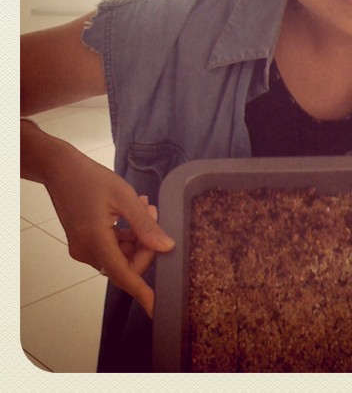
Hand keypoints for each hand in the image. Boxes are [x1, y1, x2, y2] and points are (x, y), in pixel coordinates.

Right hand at [43, 143, 174, 317]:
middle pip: (128, 263)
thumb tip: (166, 247)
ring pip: (122, 254)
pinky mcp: (84, 242)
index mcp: (95, 241)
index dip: (142, 292)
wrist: (60, 169)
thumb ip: (145, 225)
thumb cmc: (92, 178)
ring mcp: (83, 248)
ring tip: (144, 205)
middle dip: (146, 242)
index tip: (157, 307)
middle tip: (153, 211)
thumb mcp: (124, 197)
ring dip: (138, 235)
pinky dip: (127, 234)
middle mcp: (87, 251)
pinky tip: (134, 210)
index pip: (124, 275)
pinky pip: (112, 247)